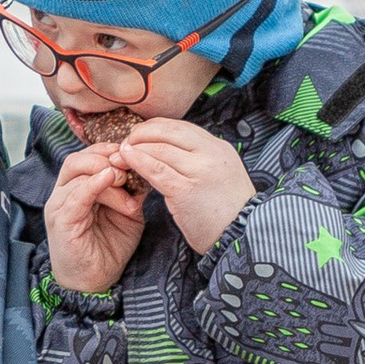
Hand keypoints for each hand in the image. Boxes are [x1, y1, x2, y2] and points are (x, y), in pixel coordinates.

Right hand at [44, 143, 149, 294]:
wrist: (96, 282)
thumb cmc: (108, 247)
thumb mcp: (128, 213)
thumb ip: (133, 191)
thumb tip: (147, 168)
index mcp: (78, 188)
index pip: (88, 155)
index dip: (109, 150)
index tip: (133, 155)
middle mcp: (64, 193)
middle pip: (79, 159)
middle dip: (106, 157)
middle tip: (130, 169)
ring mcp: (60, 206)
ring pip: (78, 174)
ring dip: (106, 175)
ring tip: (126, 185)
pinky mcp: (61, 222)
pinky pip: (75, 195)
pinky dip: (93, 184)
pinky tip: (110, 181)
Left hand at [110, 117, 256, 255]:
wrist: (243, 237)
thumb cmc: (227, 211)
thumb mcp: (219, 174)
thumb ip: (199, 160)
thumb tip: (168, 149)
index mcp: (219, 148)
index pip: (181, 126)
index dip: (156, 128)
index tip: (141, 134)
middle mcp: (211, 154)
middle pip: (168, 131)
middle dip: (142, 133)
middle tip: (127, 141)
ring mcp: (199, 170)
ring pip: (159, 148)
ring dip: (136, 148)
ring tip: (121, 152)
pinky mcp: (185, 189)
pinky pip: (155, 169)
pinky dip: (138, 161)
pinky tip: (126, 159)